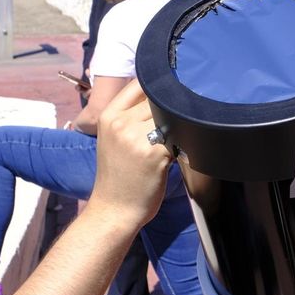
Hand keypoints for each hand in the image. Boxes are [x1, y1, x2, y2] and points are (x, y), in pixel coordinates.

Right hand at [88, 82, 170, 227]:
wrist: (113, 210)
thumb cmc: (117, 175)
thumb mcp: (113, 138)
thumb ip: (131, 115)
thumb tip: (163, 93)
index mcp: (109, 116)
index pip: (139, 83)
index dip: (159, 85)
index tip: (172, 91)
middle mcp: (121, 123)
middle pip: (159, 98)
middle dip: (173, 106)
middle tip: (182, 117)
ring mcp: (137, 138)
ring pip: (172, 114)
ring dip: (182, 123)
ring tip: (183, 134)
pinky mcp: (156, 153)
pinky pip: (180, 135)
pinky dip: (186, 140)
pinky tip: (184, 150)